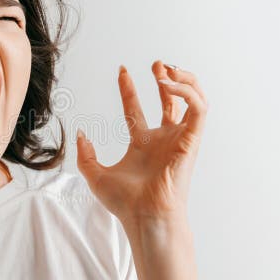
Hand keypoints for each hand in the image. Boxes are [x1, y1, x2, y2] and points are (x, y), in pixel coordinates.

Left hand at [76, 60, 208, 225]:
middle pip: (171, 101)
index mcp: (143, 143)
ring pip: (193, 101)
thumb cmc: (125, 203)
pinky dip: (189, 92)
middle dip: (167, 78)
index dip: (129, 88)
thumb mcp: (95, 175)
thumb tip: (80, 134)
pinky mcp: (191, 140)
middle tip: (157, 64)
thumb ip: (85, 155)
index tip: (122, 70)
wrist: (145, 215)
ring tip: (166, 69)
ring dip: (183, 81)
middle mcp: (163, 138)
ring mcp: (179, 139)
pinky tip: (170, 85)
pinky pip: (199, 109)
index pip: (137, 108)